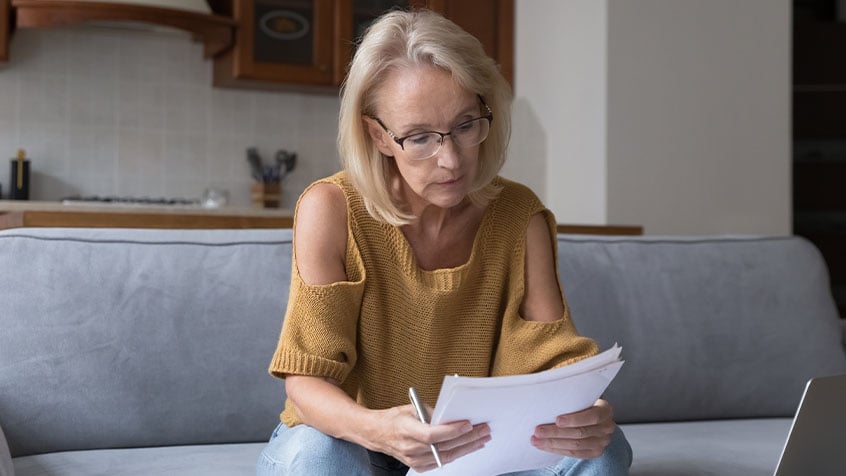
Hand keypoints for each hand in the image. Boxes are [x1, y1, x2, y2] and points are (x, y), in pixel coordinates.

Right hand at [375, 404, 490, 471]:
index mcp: (406, 430)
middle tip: (483, 430)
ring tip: (481, 439)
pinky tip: (467, 448)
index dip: (452, 431)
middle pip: (444, 446)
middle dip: (467, 438)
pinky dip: (456, 454)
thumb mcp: (412, 408)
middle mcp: (410, 448)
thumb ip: (433, 413)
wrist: (377, 434)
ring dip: (466, 448)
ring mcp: (414, 460)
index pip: (433, 435)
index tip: (468, 425)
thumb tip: (455, 414)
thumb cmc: (395, 418)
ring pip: (446, 457)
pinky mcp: (418, 466)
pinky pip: (441, 462)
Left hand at [530, 399, 615, 458]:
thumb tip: (550, 380)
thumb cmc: (581, 402)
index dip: (574, 419)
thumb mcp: (580, 394)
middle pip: (581, 433)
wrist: (590, 415)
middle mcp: (607, 427)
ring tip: (536, 440)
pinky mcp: (594, 452)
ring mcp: (602, 442)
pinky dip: (557, 450)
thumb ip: (570, 391)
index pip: (593, 416)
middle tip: (538, 430)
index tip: (557, 419)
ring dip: (553, 443)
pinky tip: (544, 446)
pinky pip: (575, 454)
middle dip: (556, 432)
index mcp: (605, 410)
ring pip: (576, 445)